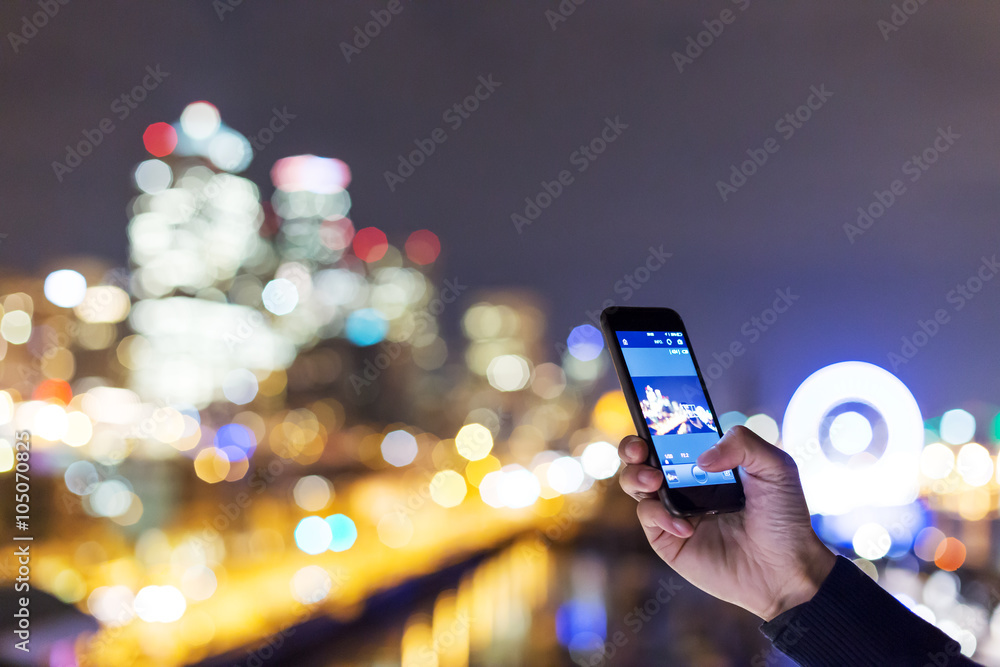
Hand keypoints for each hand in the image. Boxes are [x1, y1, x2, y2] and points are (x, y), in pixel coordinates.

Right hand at [618, 425, 835, 620]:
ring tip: (655, 481)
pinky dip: (659, 516)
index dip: (656, 424)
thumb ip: (743, 444)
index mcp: (707, 462)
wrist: (786, 570)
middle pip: (642, 456)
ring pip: (635, 483)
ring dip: (636, 476)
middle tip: (639, 449)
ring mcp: (674, 510)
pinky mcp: (668, 539)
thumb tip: (701, 457)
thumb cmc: (784, 518)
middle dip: (632, 447)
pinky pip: (648, 517)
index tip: (652, 417)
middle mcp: (684, 483)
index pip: (673, 435)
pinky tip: (685, 526)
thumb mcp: (776, 467)